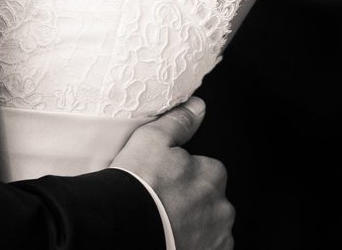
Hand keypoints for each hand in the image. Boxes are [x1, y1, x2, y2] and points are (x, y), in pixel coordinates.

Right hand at [113, 97, 233, 249]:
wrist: (119, 232)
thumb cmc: (135, 188)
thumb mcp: (151, 141)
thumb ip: (179, 122)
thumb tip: (198, 107)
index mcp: (213, 175)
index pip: (204, 174)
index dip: (181, 181)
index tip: (163, 189)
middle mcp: (222, 208)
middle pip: (208, 204)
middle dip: (190, 207)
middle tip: (161, 212)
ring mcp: (217, 239)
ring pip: (208, 230)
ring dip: (193, 230)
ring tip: (163, 230)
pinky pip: (207, 249)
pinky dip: (193, 247)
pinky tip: (171, 243)